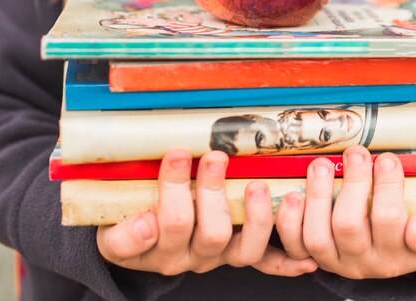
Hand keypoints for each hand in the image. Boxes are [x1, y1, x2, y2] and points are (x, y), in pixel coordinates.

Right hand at [97, 150, 317, 276]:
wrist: (134, 242)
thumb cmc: (124, 225)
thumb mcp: (110, 231)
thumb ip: (123, 234)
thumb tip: (146, 223)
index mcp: (159, 249)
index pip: (169, 222)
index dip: (176, 188)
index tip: (180, 153)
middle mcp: (192, 257)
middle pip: (210, 232)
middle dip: (214, 191)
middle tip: (217, 156)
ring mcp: (219, 256)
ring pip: (243, 249)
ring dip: (255, 217)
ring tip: (256, 184)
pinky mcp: (238, 254)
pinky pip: (265, 263)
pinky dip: (286, 262)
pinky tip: (305, 260)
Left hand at [279, 147, 415, 278]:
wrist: (389, 254)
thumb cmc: (411, 232)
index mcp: (399, 254)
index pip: (393, 223)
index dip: (389, 191)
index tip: (389, 159)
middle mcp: (365, 262)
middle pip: (350, 225)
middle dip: (351, 182)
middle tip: (356, 152)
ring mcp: (335, 261)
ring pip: (318, 235)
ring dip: (316, 196)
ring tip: (322, 164)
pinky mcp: (312, 258)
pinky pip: (294, 245)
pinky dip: (289, 220)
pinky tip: (293, 194)